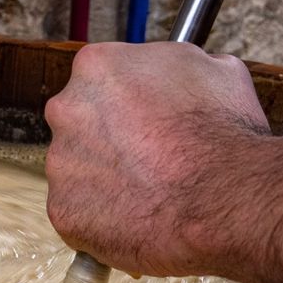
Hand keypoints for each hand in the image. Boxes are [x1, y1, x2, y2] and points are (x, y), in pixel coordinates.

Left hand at [43, 42, 270, 276]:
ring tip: (149, 190)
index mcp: (97, 66)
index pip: (101, 81)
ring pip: (77, 170)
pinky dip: (103, 217)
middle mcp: (66, 109)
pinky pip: (79, 212)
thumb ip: (175, 65)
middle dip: (110, 139)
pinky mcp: (61, 209)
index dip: (129, 101)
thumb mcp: (215, 68)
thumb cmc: (223, 131)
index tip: (146, 118)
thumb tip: (175, 71)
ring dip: (105, 179)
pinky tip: (137, 216)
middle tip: (148, 157)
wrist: (224, 194)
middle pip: (81, 124)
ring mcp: (58, 163)